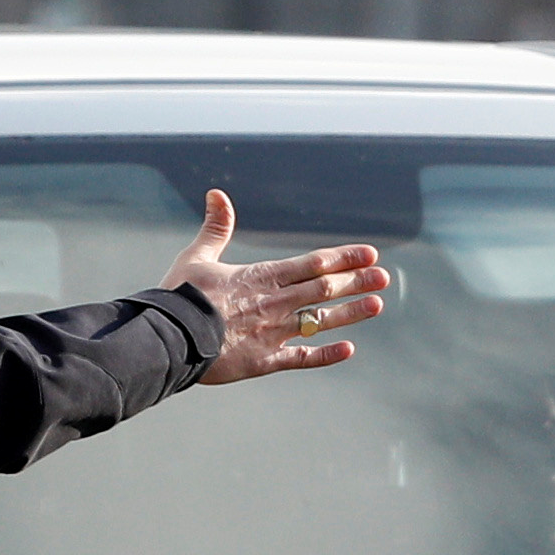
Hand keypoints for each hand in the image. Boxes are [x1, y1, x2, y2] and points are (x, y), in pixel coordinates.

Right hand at [166, 189, 392, 384]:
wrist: (171, 336)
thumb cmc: (181, 295)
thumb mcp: (198, 255)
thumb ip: (215, 227)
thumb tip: (217, 194)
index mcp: (263, 277)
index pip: (313, 263)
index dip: (343, 258)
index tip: (369, 254)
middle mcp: (275, 303)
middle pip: (324, 289)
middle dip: (356, 281)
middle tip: (384, 277)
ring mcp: (273, 333)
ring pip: (320, 320)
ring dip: (350, 312)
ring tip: (377, 304)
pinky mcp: (264, 361)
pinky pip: (302, 358)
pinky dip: (325, 354)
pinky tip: (348, 350)